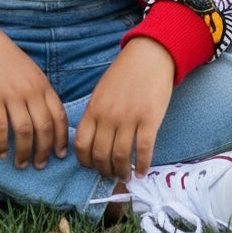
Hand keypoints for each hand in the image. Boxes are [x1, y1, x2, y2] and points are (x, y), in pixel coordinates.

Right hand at [0, 16, 68, 169]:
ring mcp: (11, 94)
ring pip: (24, 131)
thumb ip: (39, 91)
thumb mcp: (29, 71)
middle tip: (39, 165)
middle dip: (44, 151)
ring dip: (24, 152)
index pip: (59, 116)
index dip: (61, 138)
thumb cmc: (3, 57)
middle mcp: (30, 90)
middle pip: (44, 128)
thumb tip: (45, 116)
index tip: (60, 155)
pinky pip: (0, 128)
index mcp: (42, 84)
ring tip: (20, 164)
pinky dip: (1, 144)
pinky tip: (0, 154)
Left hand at [73, 37, 174, 180]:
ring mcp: (129, 118)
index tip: (91, 167)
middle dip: (104, 170)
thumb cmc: (124, 73)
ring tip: (125, 176)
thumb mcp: (101, 91)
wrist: (149, 56)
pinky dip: (142, 165)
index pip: (81, 144)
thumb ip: (96, 114)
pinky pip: (144, 150)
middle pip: (100, 155)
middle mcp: (109, 116)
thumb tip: (93, 140)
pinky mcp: (150, 120)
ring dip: (122, 172)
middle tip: (110, 174)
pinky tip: (142, 172)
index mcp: (94, 108)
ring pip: (121, 157)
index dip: (85, 161)